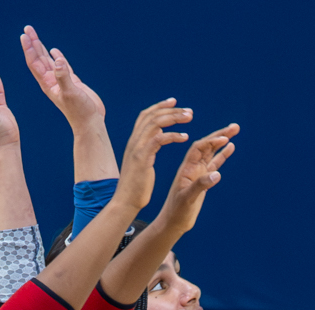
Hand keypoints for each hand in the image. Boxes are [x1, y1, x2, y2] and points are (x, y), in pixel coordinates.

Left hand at [19, 27, 104, 130]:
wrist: (89, 122)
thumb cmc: (79, 110)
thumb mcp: (70, 92)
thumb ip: (64, 76)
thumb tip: (58, 59)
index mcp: (48, 83)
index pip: (34, 63)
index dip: (29, 49)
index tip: (24, 36)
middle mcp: (51, 81)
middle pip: (38, 59)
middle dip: (33, 44)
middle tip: (27, 29)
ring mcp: (60, 81)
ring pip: (48, 61)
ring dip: (41, 48)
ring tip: (35, 36)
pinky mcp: (71, 82)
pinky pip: (61, 66)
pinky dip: (57, 57)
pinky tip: (54, 51)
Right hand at [114, 99, 193, 213]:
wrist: (125, 202)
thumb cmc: (136, 187)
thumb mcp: (141, 162)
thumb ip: (147, 148)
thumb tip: (156, 138)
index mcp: (134, 142)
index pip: (145, 116)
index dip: (160, 106)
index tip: (175, 102)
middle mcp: (134, 142)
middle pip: (152, 116)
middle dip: (172, 110)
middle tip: (189, 112)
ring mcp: (137, 149)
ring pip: (156, 123)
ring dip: (174, 118)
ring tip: (189, 118)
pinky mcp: (142, 158)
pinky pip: (159, 139)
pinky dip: (173, 135)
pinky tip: (185, 137)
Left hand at [148, 124, 238, 236]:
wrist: (173, 222)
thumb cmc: (176, 211)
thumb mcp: (187, 199)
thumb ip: (201, 186)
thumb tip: (217, 174)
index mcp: (186, 169)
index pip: (198, 149)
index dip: (211, 142)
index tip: (224, 138)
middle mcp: (192, 167)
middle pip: (206, 146)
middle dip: (219, 135)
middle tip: (235, 126)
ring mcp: (198, 173)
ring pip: (211, 152)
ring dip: (222, 141)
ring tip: (235, 130)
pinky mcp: (203, 180)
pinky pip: (214, 164)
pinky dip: (222, 155)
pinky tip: (231, 146)